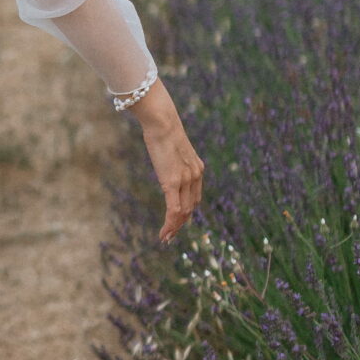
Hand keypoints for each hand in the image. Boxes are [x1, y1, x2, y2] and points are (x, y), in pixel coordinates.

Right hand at [132, 86, 204, 244]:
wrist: (162, 121)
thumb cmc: (162, 129)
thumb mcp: (171, 146)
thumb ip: (172, 158)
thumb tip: (165, 155)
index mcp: (197, 168)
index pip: (194, 197)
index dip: (187, 212)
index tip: (180, 222)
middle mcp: (195, 176)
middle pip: (190, 207)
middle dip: (181, 224)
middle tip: (170, 236)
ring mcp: (185, 180)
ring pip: (182, 212)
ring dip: (174, 227)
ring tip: (165, 237)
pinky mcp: (173, 182)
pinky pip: (173, 209)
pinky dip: (169, 224)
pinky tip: (163, 233)